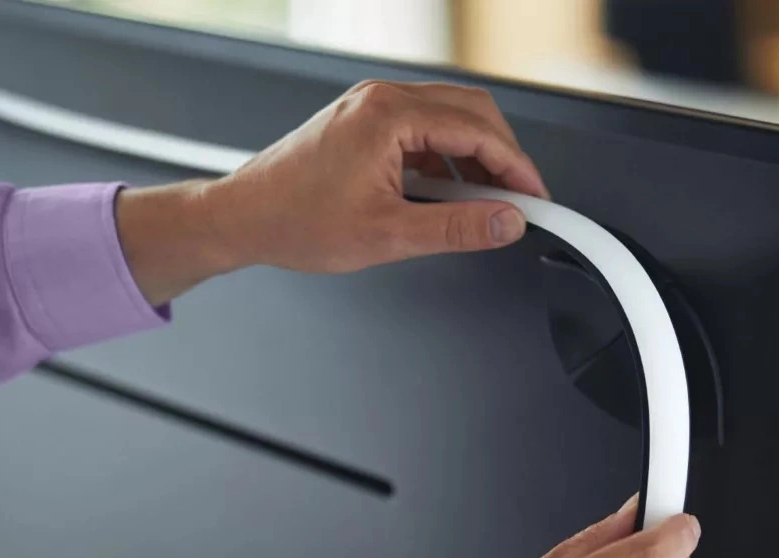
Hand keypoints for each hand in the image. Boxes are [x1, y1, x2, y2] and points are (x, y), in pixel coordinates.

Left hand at [115, 80, 548, 304]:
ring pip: (449, 117)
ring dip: (474, 157)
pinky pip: (423, 127)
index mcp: (388, 116)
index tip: (536, 197)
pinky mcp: (363, 121)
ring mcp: (370, 107)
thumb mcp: (389, 236)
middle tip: (519, 198)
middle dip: (503, 156)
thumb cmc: (295, 221)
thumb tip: (504, 222)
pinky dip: (446, 157)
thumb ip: (457, 228)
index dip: (517, 168)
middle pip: (472, 112)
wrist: (242, 218)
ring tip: (483, 203)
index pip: (479, 131)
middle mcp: (380, 100)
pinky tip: (446, 194)